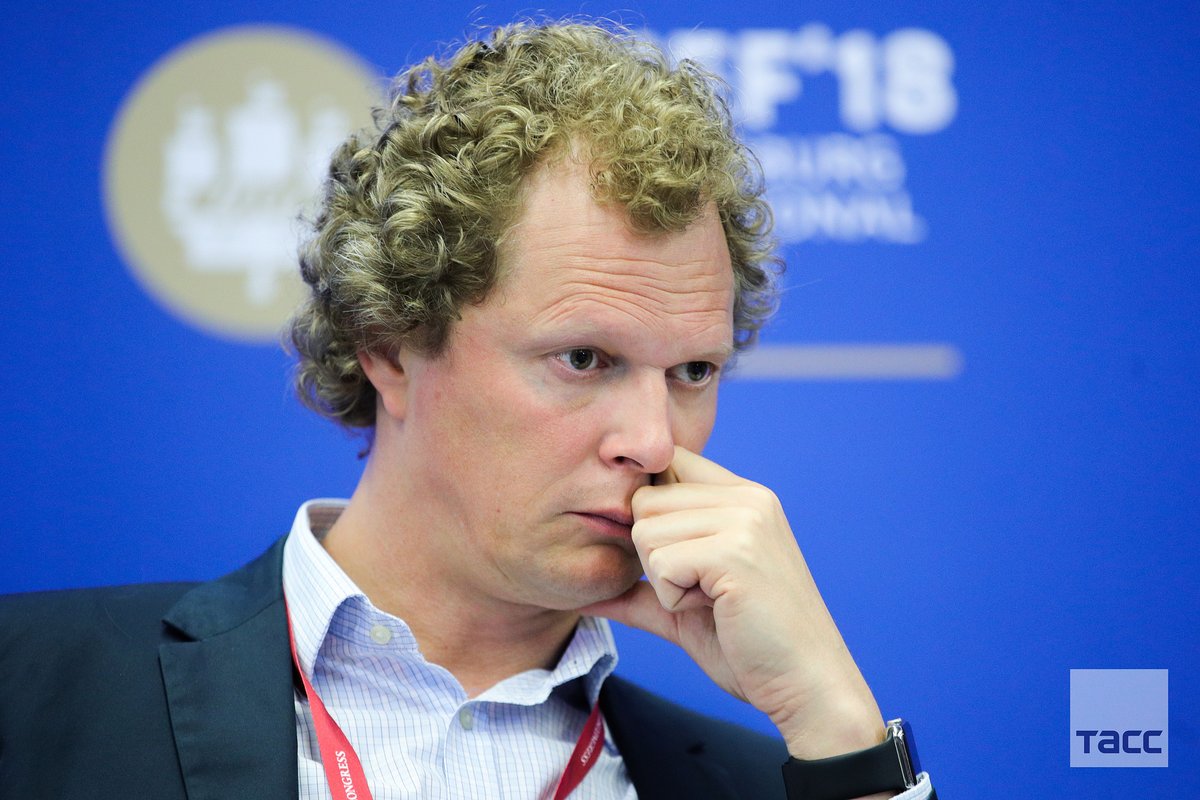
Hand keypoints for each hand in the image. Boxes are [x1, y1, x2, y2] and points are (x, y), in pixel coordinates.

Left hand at [582, 446, 886, 759]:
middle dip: (655, 557)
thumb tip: (580, 594)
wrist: (807, 686)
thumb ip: (639, 589)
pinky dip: (675, 598)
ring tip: (711, 600)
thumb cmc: (751, 648)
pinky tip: (715, 610)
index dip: (653, 513)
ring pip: (646, 531)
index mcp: (742, 497)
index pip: (668, 464)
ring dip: (665, 580)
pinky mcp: (735, 551)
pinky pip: (661, 564)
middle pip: (645, 501)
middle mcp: (747, 497)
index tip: (674, 559)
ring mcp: (744, 520)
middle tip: (700, 589)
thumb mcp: (685, 607)